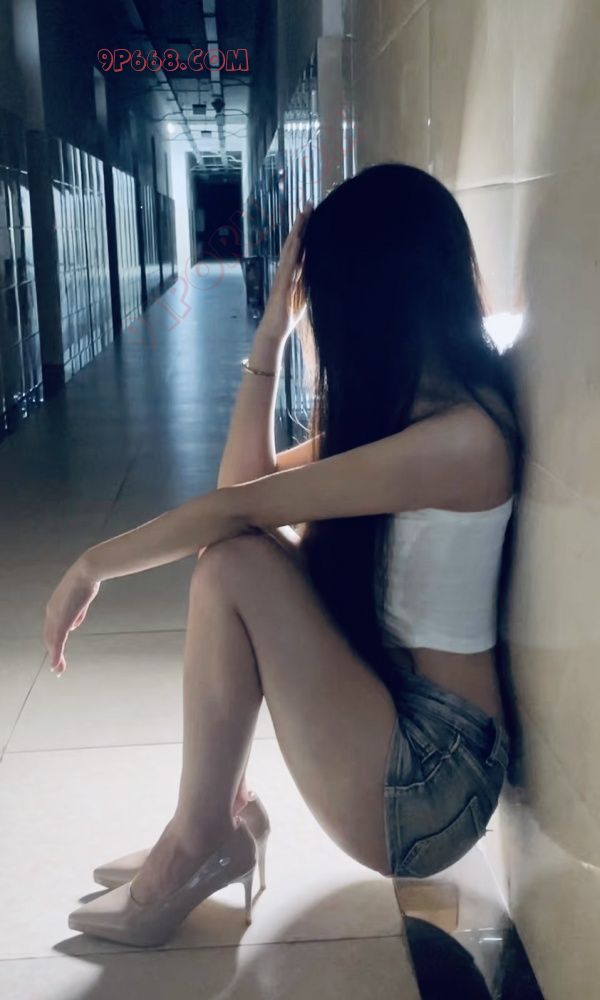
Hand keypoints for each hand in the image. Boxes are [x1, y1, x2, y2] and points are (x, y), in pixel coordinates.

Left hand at [43, 558, 99, 675]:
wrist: (86, 572)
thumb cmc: (86, 582)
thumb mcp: (81, 600)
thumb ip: (76, 614)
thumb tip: (74, 625)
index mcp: (54, 607)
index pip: (51, 629)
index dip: (54, 642)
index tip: (58, 653)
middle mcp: (51, 613)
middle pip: (49, 638)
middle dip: (54, 654)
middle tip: (58, 667)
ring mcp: (55, 617)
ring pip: (52, 642)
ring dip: (55, 658)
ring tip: (58, 670)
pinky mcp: (63, 620)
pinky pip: (58, 642)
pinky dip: (56, 655)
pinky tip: (56, 665)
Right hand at [260, 202, 312, 340]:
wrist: (274, 330)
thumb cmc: (287, 315)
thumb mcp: (303, 295)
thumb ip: (307, 282)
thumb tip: (316, 270)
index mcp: (292, 272)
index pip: (300, 247)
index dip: (306, 231)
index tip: (312, 215)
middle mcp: (286, 270)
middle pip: (294, 242)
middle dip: (301, 224)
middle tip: (308, 205)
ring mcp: (282, 276)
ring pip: (290, 249)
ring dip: (296, 232)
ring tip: (303, 215)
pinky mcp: (281, 285)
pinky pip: (288, 265)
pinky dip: (293, 252)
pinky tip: (298, 240)